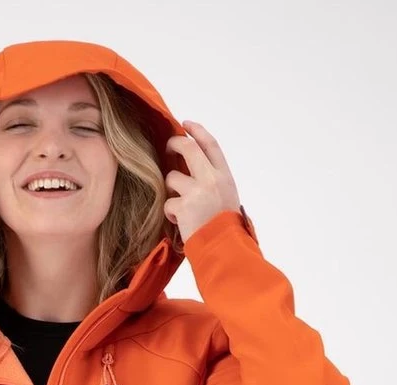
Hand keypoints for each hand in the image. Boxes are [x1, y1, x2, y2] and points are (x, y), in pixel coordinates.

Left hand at [164, 121, 241, 242]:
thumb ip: (214, 181)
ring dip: (171, 189)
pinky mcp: (183, 207)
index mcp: (225, 176)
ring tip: (180, 206)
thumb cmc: (226, 228)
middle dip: (175, 143)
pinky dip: (171, 213)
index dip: (197, 131)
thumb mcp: (227, 198)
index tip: (186, 124)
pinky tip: (180, 223)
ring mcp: (197, 192)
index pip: (210, 145)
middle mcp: (212, 179)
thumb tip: (195, 169)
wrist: (225, 249)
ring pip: (172, 178)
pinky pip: (168, 204)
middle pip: (189, 148)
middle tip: (168, 147)